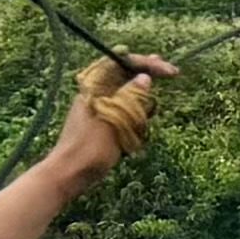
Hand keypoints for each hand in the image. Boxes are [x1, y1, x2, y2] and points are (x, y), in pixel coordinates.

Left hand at [59, 51, 168, 167]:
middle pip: (126, 76)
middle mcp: (97, 94)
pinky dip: (135, 122)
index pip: (123, 63)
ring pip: (128, 97)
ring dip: (141, 106)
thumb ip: (130, 97)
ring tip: (144, 122)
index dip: (148, 63)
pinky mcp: (104, 125)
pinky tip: (137, 137)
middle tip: (171, 73)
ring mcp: (100, 109)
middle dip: (147, 76)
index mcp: (95, 87)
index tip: (170, 71)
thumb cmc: (89, 148)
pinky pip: (125, 116)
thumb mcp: (114, 120)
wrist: (69, 175)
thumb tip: (145, 77)